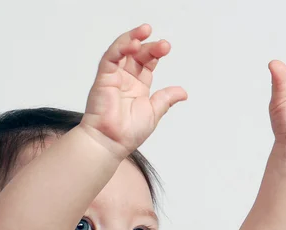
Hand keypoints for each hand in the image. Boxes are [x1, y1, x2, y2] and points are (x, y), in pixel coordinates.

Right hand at [81, 24, 187, 159]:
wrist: (111, 142)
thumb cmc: (127, 133)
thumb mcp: (154, 113)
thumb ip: (166, 99)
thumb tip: (182, 92)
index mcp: (137, 88)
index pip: (147, 63)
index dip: (156, 54)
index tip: (166, 48)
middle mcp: (125, 80)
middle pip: (137, 55)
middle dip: (150, 47)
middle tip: (164, 45)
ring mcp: (113, 77)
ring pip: (122, 51)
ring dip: (133, 38)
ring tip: (146, 31)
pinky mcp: (103, 78)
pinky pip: (111, 57)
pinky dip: (121, 47)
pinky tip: (133, 43)